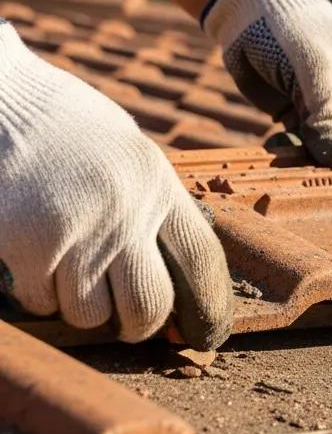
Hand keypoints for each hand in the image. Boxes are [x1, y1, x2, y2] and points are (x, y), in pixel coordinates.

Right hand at [0, 21, 233, 348]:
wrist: (4, 98)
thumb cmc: (64, 128)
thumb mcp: (127, 156)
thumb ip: (148, 205)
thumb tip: (168, 271)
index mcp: (158, 183)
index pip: (202, 257)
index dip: (210, 306)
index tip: (206, 335)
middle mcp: (127, 208)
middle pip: (149, 306)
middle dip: (136, 325)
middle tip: (122, 321)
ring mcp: (79, 228)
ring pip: (89, 314)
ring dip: (75, 304)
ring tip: (64, 264)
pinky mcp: (29, 244)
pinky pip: (40, 301)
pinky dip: (34, 291)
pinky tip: (29, 253)